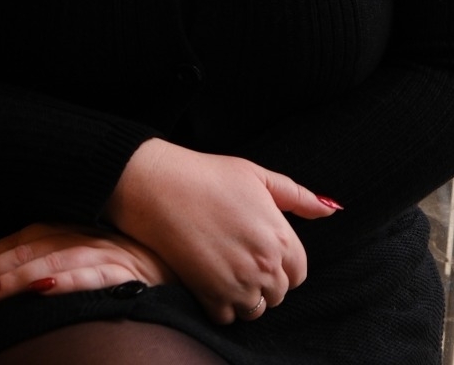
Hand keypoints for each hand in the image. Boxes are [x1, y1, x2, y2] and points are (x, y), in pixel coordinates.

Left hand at [0, 223, 177, 304]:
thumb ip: (70, 259)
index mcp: (84, 228)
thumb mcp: (105, 257)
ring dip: (16, 275)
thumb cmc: (152, 268)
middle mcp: (95, 234)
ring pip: (55, 258)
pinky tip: (41, 286)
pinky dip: (66, 278)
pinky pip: (94, 274)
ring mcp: (113, 251)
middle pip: (33, 245)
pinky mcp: (132, 272)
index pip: (29, 234)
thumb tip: (24, 275)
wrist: (201, 267)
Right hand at [104, 140, 340, 324]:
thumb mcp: (258, 176)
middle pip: (279, 293)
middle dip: (265, 280)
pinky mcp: (210, 295)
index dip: (282, 263)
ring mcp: (238, 283)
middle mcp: (264, 265)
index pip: (298, 273)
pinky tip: (211, 280)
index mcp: (280, 236)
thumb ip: (298, 197)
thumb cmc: (209, 175)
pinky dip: (222, 306)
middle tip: (241, 257)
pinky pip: (228, 318)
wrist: (161, 186)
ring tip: (226, 269)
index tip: (262, 250)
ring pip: (256, 309)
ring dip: (245, 295)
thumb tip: (332, 209)